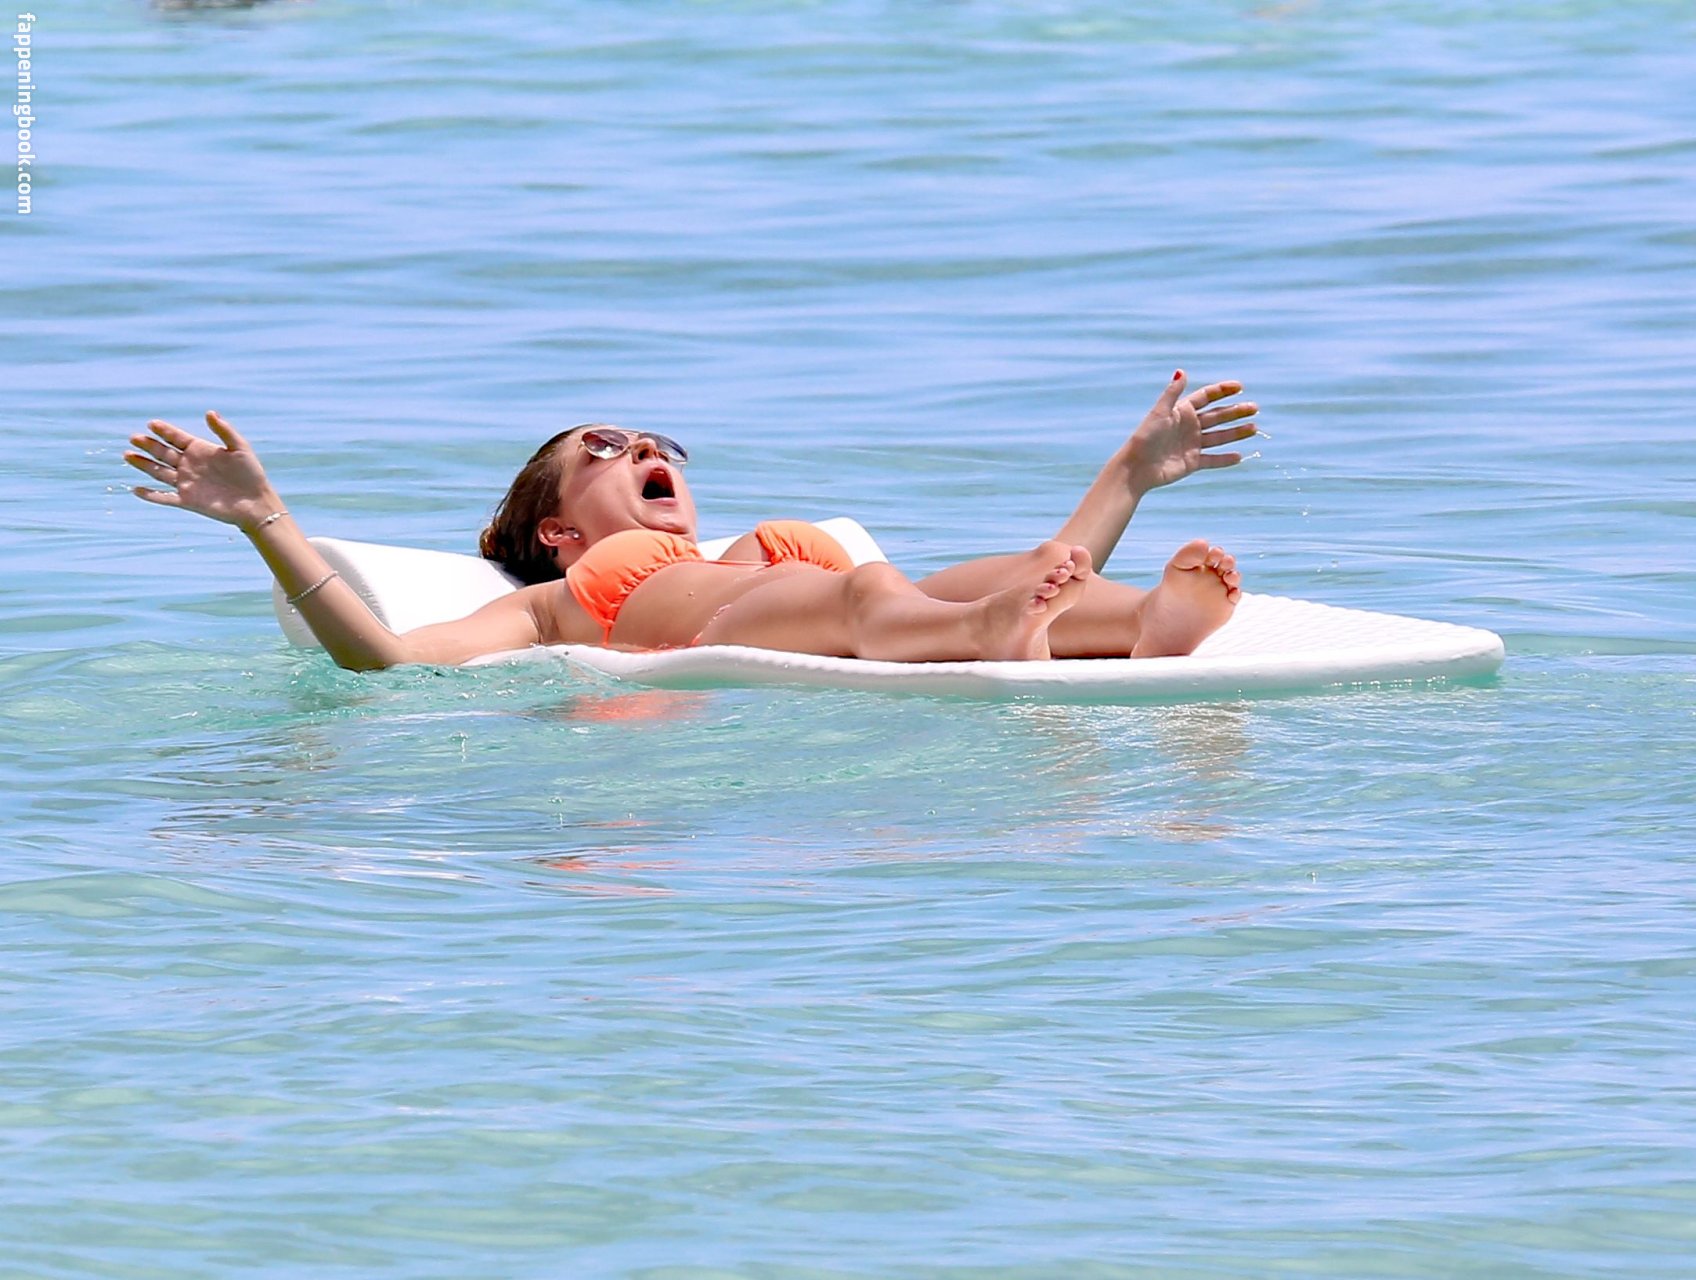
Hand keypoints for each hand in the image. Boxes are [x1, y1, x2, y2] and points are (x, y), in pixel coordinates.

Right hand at [126, 411, 283, 529]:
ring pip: (158, 472)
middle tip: (133, 438)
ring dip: (143, 464)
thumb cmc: (251, 474)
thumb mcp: (240, 448)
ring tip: (127, 455)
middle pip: (163, 452)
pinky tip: (136, 489)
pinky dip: (150, 495)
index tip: (152, 423)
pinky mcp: (187, 501)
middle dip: (148, 445)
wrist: (256, 503)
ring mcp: (186, 483)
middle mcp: (189, 465)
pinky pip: (164, 497)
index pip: (176, 438)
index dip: (164, 431)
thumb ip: (224, 430)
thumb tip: (209, 412)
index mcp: (200, 450)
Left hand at [1123, 371, 1258, 495]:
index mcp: (1181, 411)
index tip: (1240, 386)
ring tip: (1254, 428)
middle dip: (1236, 411)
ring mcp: (1191, 445)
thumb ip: (1172, 393)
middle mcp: (1189, 426)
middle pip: (1217, 416)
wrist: (1137, 468)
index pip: (1206, 397)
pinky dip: (1225, 459)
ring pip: (1219, 437)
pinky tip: (1240, 456)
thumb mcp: (1160, 413)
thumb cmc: (1145, 437)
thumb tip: (1181, 371)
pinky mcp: (1192, 462)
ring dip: (1236, 432)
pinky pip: (1213, 460)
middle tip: (1254, 408)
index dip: (1222, 390)